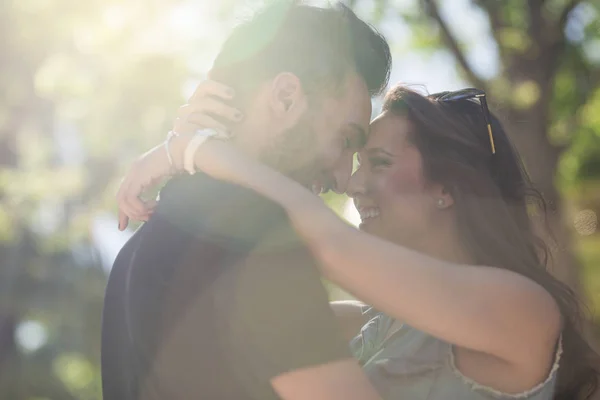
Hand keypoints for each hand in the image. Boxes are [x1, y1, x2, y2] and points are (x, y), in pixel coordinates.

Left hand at [116, 80, 240, 229]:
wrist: (186, 150)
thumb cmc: (183, 163)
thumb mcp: (166, 179)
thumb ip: (157, 189)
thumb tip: (156, 206)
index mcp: (139, 171)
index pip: (124, 194)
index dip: (124, 211)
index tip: (124, 225)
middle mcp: (133, 170)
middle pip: (121, 198)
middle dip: (127, 214)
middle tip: (145, 220)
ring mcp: (135, 171)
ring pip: (124, 199)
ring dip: (138, 211)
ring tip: (152, 213)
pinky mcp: (139, 174)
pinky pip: (131, 197)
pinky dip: (140, 206)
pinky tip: (154, 205)